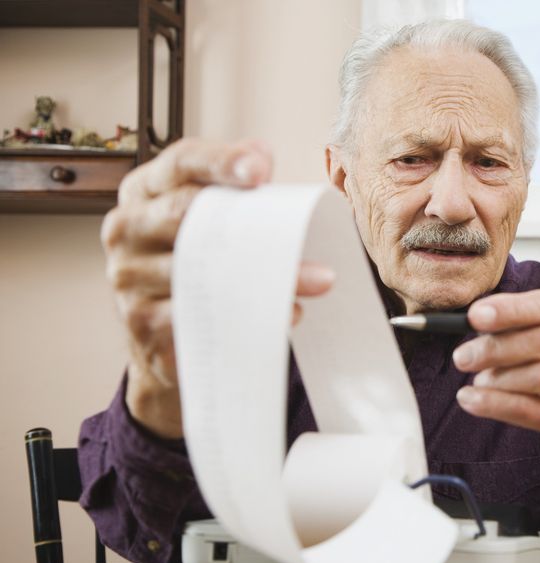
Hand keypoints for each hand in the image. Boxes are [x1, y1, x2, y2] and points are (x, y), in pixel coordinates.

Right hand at [102, 138, 332, 437]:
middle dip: (252, 225)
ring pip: (200, 269)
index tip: (261, 171)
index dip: (221, 161)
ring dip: (265, 277)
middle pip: (187, 213)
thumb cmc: (200, 261)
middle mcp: (127, 226)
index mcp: (145, 190)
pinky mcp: (139, 320)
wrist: (164, 335)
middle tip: (306, 241)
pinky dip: (245, 314)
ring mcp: (128, 274)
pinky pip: (197, 315)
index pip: (182, 162)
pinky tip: (285, 315)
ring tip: (316, 282)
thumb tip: (261, 153)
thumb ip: (237, 185)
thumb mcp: (213, 216)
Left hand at [452, 289, 539, 489]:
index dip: (512, 309)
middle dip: (497, 347)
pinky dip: (495, 404)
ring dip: (498, 378)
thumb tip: (481, 318)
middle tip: (464, 355)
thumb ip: (536, 323)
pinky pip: (531, 411)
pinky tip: (473, 400)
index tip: (476, 315)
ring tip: (477, 380)